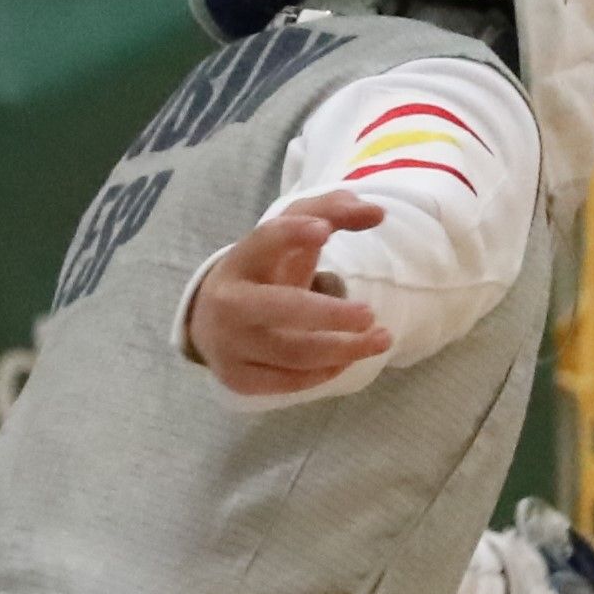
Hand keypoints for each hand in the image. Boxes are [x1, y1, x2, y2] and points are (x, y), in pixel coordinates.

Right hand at [185, 190, 388, 395]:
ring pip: (293, 351)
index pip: (263, 241)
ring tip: (382, 339)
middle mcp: (229, 302)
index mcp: (240, 261)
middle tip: (369, 315)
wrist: (211, 325)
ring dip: (343, 348)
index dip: (291, 234)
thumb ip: (330, 214)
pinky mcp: (239, 378)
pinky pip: (290, 381)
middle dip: (328, 314)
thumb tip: (376, 212)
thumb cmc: (263, 276)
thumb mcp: (287, 242)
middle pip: (281, 308)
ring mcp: (231, 344)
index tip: (325, 231)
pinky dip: (325, 372)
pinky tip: (348, 359)